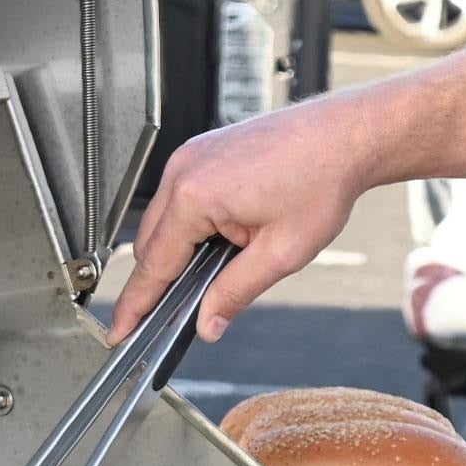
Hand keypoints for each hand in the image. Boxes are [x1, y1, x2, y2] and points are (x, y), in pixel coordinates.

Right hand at [110, 95, 371, 344]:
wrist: (344, 136)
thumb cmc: (321, 179)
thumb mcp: (280, 254)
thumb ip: (235, 293)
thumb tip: (208, 323)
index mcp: (194, 195)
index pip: (153, 265)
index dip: (136, 305)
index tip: (121, 329)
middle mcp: (183, 170)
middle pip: (150, 245)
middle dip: (164, 279)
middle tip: (182, 311)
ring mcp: (190, 156)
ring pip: (165, 223)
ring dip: (182, 251)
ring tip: (229, 259)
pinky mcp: (202, 152)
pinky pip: (180, 199)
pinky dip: (192, 226)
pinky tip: (226, 238)